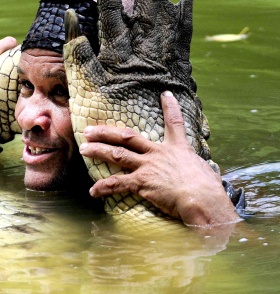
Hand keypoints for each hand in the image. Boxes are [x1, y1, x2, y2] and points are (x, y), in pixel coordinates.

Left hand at [81, 91, 239, 225]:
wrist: (202, 199)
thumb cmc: (209, 190)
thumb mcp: (207, 173)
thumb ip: (201, 170)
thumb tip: (209, 174)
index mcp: (178, 149)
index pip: (175, 123)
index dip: (170, 107)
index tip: (165, 94)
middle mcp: (159, 153)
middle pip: (128, 137)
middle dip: (106, 132)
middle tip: (89, 130)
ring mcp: (148, 166)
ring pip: (117, 155)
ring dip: (98, 151)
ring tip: (83, 149)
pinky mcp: (142, 182)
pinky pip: (117, 184)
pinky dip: (103, 187)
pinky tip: (92, 191)